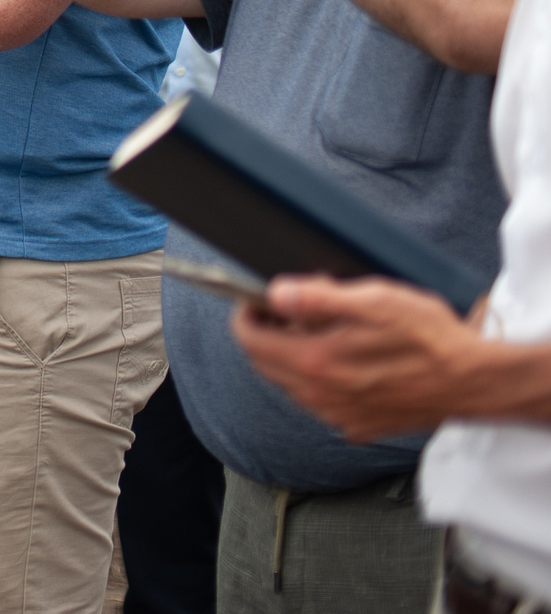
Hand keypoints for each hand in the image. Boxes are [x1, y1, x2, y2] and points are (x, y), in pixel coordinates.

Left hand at [232, 274, 482, 439]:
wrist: (475, 382)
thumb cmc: (430, 339)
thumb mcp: (373, 301)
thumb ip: (316, 298)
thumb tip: (276, 293)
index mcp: (316, 362)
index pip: (251, 341)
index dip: (245, 316)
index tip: (252, 301)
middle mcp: (321, 397)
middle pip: (265, 365)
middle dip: (266, 335)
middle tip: (286, 311)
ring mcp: (340, 416)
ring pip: (291, 385)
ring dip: (291, 358)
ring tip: (319, 332)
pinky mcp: (360, 426)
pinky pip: (320, 403)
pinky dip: (318, 381)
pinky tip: (344, 361)